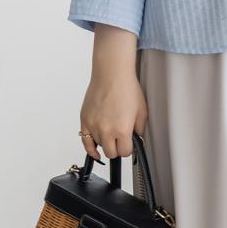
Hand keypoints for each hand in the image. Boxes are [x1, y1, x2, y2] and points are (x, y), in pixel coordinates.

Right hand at [79, 24, 148, 160]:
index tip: (129, 144)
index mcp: (122, 129)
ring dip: (106, 142)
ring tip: (111, 130)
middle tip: (121, 140)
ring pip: (99, 146)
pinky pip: (85, 142)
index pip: (125, 152)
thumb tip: (136, 139)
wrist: (112, 74)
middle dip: (117, 148)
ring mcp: (93, 126)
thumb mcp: (142, 110)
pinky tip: (95, 151)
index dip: (128, 148)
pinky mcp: (84, 120)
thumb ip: (139, 129)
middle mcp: (106, 130)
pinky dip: (90, 149)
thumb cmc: (126, 88)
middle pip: (111, 153)